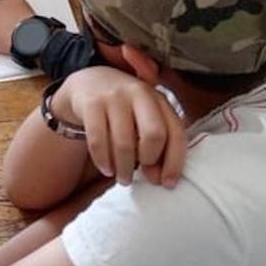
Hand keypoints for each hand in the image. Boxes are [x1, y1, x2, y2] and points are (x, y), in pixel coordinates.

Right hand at [53, 67, 186, 187]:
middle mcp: (139, 93)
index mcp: (159, 99)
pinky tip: (106, 168)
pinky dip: (103, 162)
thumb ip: (156, 144)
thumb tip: (159, 179)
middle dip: (149, 160)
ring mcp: (114, 97)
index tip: (167, 183)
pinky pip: (98, 142)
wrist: (90, 82)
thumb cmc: (124, 108)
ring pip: (124, 143)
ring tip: (123, 177)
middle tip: (142, 173)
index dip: (174, 163)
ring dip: (124, 169)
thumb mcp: (145, 118)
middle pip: (154, 134)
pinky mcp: (92, 104)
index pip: (176, 133)